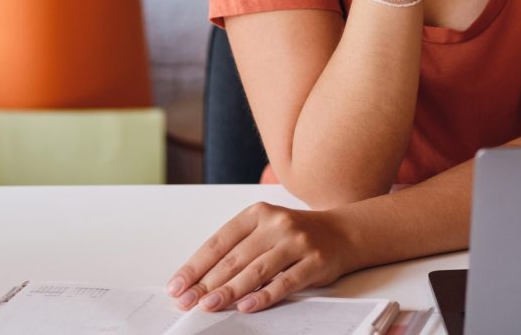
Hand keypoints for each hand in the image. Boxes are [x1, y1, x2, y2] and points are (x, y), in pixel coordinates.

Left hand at [166, 202, 356, 313]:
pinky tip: (248, 306)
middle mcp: (276, 224)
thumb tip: (201, 279)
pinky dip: (265, 296)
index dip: (196, 265)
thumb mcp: (265, 231)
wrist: (343, 232)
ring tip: (209, 305)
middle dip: (207, 283)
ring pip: (257, 270)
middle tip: (188, 301)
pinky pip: (286, 281)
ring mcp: (297, 242)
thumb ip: (238, 249)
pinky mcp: (314, 261)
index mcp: (257, 213)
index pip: (219, 241)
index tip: (177, 285)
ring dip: (230, 290)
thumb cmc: (295, 235)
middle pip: (235, 257)